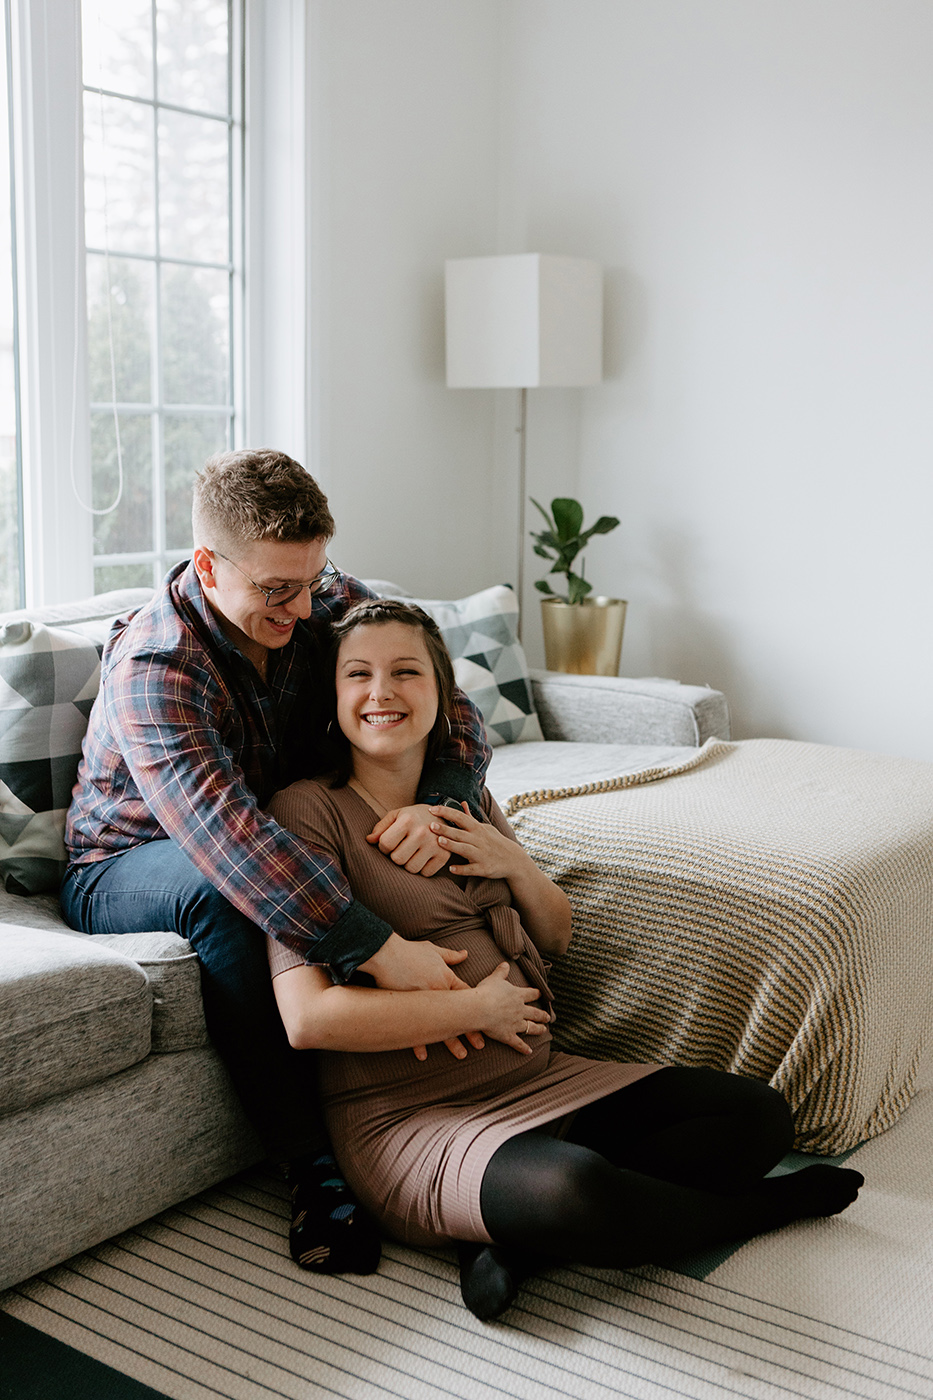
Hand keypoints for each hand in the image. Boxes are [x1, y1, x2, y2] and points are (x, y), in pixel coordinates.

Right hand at [359, 932, 478, 1061]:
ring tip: (461, 1054)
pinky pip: (416, 1029)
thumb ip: (450, 955)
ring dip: (452, 1042)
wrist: (386, 954)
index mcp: (446, 978)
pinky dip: (419, 1042)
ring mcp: (423, 1003)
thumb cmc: (409, 951)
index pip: (466, 995)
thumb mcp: (433, 950)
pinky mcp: (407, 1009)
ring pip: (442, 1026)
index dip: (477, 1009)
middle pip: (459, 1015)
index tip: (486, 1021)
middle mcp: (438, 992)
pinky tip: (423, 1055)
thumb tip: (465, 954)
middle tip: (480, 1045)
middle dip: (470, 1031)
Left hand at [367, 804, 447, 875]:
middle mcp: (422, 832)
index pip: (386, 844)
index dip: (383, 847)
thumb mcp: (396, 815)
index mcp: (408, 820)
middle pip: (398, 859)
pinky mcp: (444, 856)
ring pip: (412, 869)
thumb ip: (381, 828)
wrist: (443, 816)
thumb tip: (369, 840)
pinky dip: (422, 869)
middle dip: (396, 856)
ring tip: (411, 853)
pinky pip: (426, 873)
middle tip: (401, 849)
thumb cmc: (414, 817)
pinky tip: (422, 858)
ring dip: (408, 864)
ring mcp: (435, 845)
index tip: (389, 844)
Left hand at [429, 803, 523, 879]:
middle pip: (460, 833)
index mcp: (477, 829)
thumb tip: (462, 802)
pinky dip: (462, 869)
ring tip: (439, 842)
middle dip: (445, 829)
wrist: (513, 860)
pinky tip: (452, 868)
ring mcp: (481, 854)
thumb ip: (470, 817)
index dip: (446, 812)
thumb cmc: (495, 842)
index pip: (460, 817)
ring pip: (465, 849)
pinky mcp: (484, 868)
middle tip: (430, 825)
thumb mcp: (484, 827)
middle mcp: (479, 840)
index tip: (432, 809)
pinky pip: (472, 869)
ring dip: (452, 846)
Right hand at [472, 962, 549, 1054]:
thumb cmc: (486, 992)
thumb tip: (505, 963)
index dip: (537, 994)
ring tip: (544, 1030)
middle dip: (542, 1014)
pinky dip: (524, 1048)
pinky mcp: (508, 1035)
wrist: (481, 1008)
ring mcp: (516, 1024)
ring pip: (531, 1027)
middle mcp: (520, 1010)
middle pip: (535, 1012)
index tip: (541, 994)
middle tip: (548, 1017)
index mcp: (518, 995)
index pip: (531, 994)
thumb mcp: (494, 978)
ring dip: (538, 1029)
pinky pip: (518, 1043)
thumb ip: (501, 972)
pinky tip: (529, 1052)